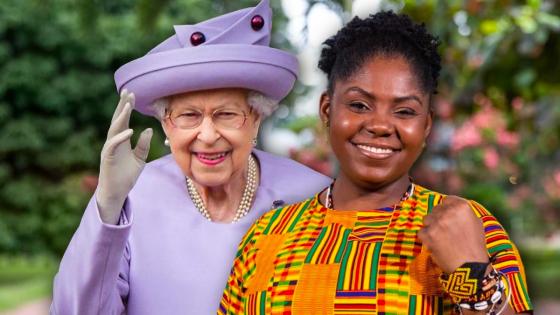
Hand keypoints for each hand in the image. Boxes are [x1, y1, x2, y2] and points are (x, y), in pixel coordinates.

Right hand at [96, 90, 152, 223]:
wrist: (116, 192)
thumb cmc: (126, 176)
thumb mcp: (140, 158)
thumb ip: (143, 145)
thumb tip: (149, 130)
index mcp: (122, 140)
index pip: (123, 120)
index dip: (127, 107)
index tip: (132, 94)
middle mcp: (114, 141)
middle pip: (117, 120)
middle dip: (122, 106)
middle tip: (128, 92)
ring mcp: (109, 149)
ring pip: (114, 129)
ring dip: (121, 117)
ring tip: (127, 105)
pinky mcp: (108, 158)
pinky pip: (113, 144)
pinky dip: (121, 137)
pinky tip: (130, 130)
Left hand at [417, 196, 487, 273]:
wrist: (471, 266)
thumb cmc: (475, 246)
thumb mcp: (476, 223)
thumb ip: (463, 212)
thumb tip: (452, 206)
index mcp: (462, 206)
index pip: (446, 200)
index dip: (446, 210)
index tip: (448, 218)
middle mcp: (448, 211)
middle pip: (435, 210)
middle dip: (438, 219)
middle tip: (445, 232)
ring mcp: (437, 222)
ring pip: (426, 220)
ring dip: (431, 228)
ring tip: (441, 239)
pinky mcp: (428, 234)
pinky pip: (421, 232)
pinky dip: (426, 239)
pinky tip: (436, 246)